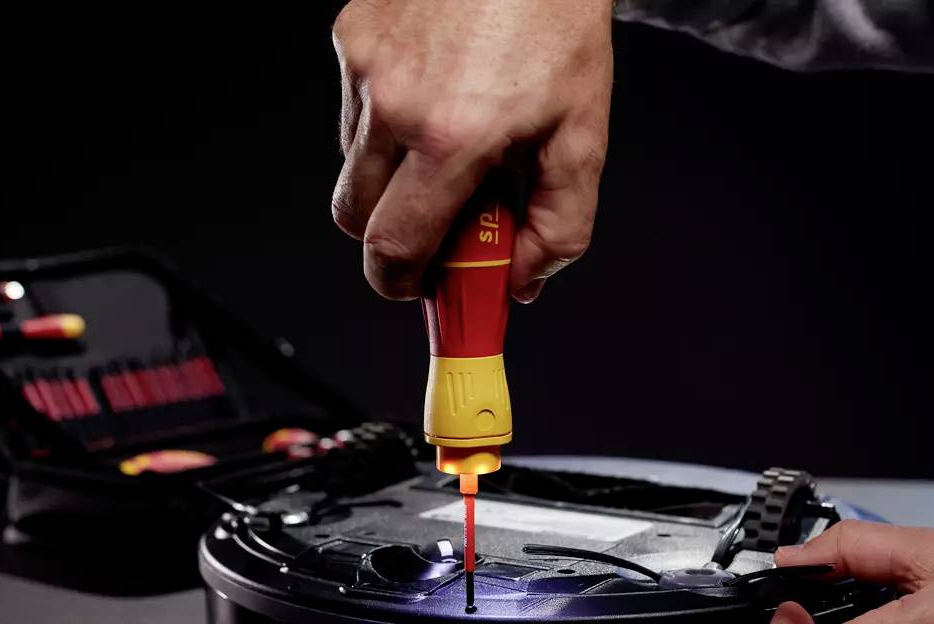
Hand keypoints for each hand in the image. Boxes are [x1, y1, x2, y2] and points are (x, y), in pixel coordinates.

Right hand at [331, 0, 612, 301]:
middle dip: (391, 236)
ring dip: (392, 177)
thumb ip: (560, 224)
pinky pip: (353, 110)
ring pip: (353, 165)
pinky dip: (386, 123)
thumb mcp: (583, 134)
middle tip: (441, 224)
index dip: (400, 283)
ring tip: (449, 144)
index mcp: (452, 137)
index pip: (392, 246)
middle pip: (355, 218)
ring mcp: (364, 66)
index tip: (420, 287)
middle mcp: (394, 103)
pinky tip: (433, 95)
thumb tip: (523, 279)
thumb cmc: (558, 23)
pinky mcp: (351, 36)